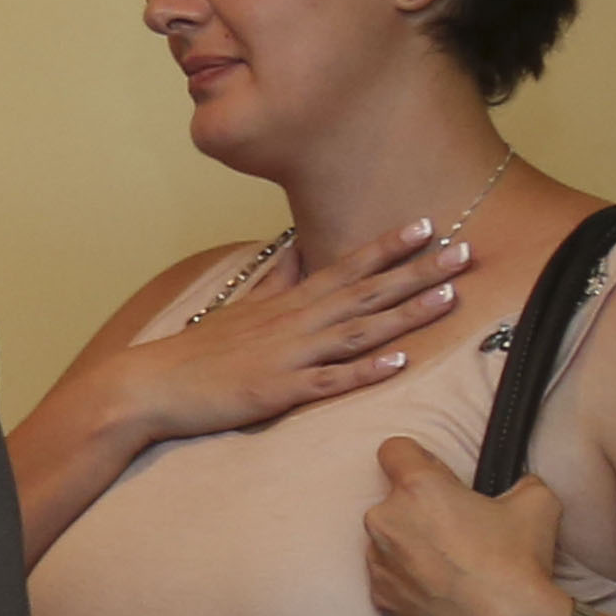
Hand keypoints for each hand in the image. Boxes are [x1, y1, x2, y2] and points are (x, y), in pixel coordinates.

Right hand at [86, 222, 473, 454]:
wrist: (151, 385)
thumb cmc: (196, 352)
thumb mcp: (240, 308)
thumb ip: (277, 280)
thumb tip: (297, 250)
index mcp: (289, 304)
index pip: (347, 268)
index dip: (389, 247)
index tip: (428, 224)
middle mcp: (296, 323)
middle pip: (367, 292)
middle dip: (418, 271)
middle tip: (464, 250)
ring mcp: (290, 356)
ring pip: (359, 331)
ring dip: (406, 313)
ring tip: (450, 296)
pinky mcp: (278, 391)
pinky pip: (331, 381)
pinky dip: (367, 371)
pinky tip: (400, 362)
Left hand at [365, 444, 584, 615]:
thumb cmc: (519, 562)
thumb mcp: (537, 502)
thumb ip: (518, 482)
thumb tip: (517, 486)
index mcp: (418, 488)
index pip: (394, 450)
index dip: (417, 459)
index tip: (435, 474)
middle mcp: (386, 521)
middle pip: (393, 501)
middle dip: (419, 508)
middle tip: (456, 527)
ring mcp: (378, 562)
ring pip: (388, 540)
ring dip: (411, 544)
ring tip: (451, 563)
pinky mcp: (379, 597)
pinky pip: (389, 576)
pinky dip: (408, 578)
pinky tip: (441, 588)